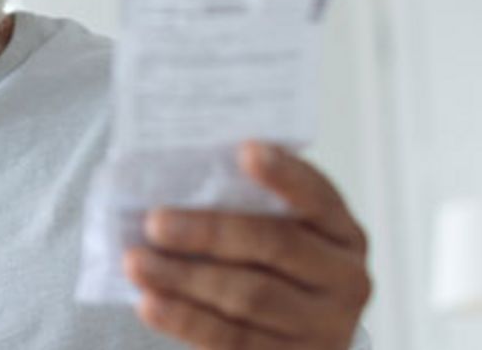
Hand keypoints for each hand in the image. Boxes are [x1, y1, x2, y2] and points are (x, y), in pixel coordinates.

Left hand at [122, 141, 370, 349]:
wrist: (297, 337)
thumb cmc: (275, 266)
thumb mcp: (281, 231)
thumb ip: (248, 204)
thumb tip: (182, 174)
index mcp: (342, 232)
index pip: (317, 196)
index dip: (284, 174)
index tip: (246, 150)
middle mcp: (344, 279)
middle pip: (275, 245)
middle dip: (210, 232)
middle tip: (155, 222)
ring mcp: (322, 327)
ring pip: (249, 297)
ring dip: (185, 279)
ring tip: (136, 262)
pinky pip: (233, 341)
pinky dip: (186, 320)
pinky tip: (150, 304)